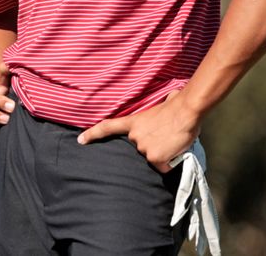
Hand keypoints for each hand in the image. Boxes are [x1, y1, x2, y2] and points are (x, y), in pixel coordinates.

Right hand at [0, 63, 13, 146]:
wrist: (11, 134)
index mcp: (0, 93)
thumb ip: (19, 86)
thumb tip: (11, 67)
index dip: (3, 73)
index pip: (0, 79)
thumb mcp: (20, 101)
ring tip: (6, 120)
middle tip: (12, 108)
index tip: (7, 77)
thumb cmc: (17, 115)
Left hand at [77, 90, 200, 171]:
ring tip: (172, 142)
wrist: (185, 111)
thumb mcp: (159, 108)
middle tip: (165, 137)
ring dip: (162, 154)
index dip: (92, 134)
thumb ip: (156, 113)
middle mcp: (134, 137)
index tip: (80, 140)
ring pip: (152, 158)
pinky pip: (162, 166)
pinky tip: (175, 151)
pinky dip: (169, 162)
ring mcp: (143, 148)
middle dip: (152, 147)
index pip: (107, 128)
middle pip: (140, 149)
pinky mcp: (154, 158)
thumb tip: (171, 98)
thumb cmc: (176, 106)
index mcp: (133, 122)